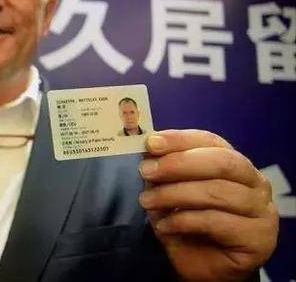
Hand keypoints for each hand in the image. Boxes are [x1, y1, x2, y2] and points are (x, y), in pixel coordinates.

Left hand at [138, 129, 277, 281]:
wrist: (203, 267)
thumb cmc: (188, 225)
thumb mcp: (170, 193)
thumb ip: (164, 173)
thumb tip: (148, 154)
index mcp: (234, 163)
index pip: (211, 141)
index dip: (180, 140)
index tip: (151, 143)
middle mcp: (254, 182)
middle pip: (221, 162)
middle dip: (179, 164)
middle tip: (146, 172)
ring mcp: (261, 210)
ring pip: (217, 192)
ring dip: (175, 194)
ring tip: (147, 202)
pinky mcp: (259, 237)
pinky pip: (217, 222)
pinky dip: (184, 221)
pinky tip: (164, 226)